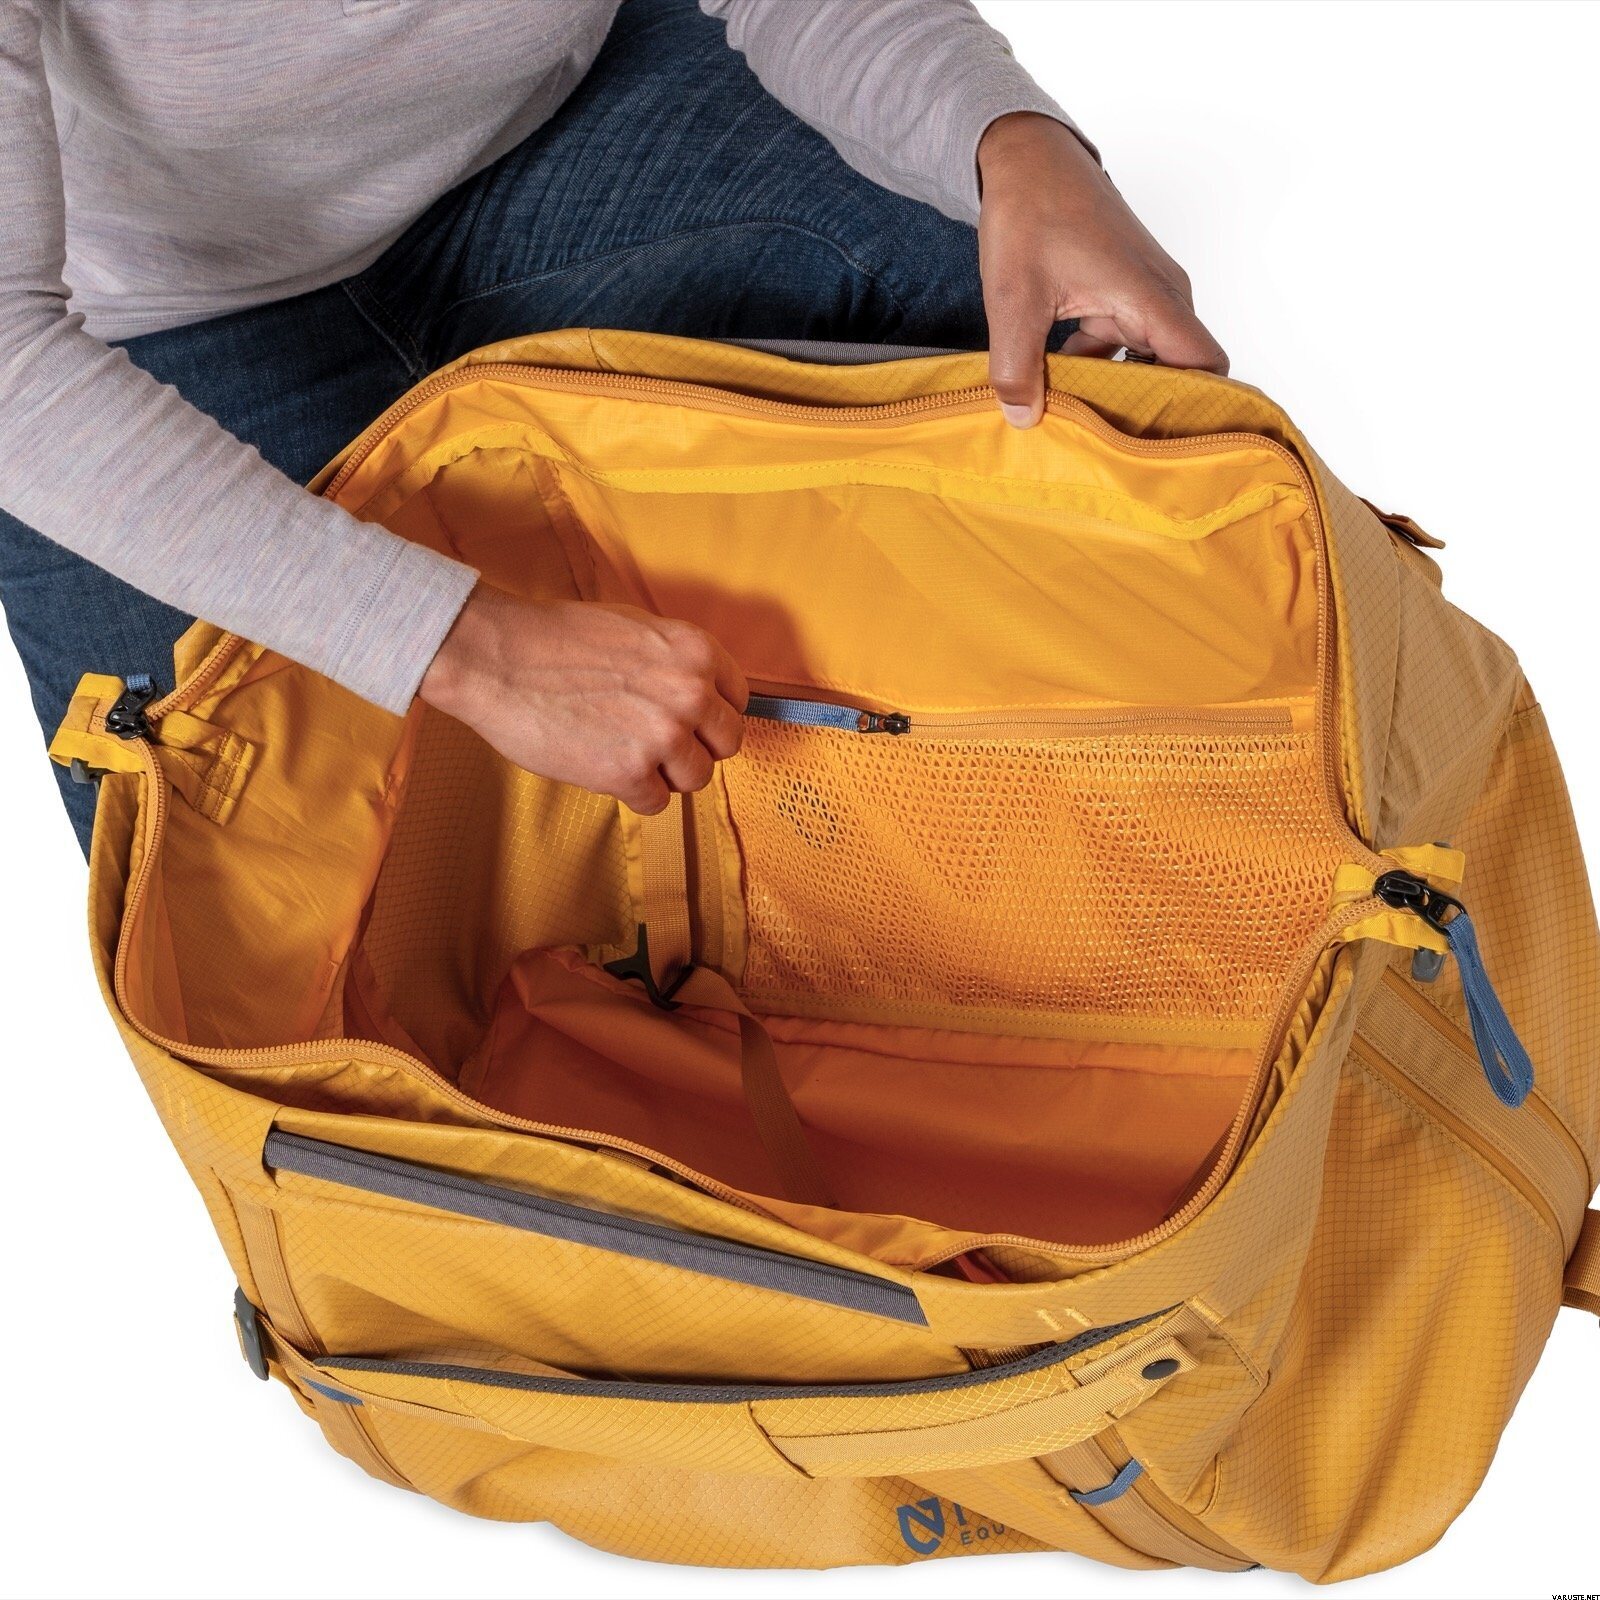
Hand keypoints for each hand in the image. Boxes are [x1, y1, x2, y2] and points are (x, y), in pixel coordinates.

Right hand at [419, 585, 747, 813]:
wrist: (499, 657)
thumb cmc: (556, 639)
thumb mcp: (636, 629)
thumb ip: (676, 662)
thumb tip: (702, 692)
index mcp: (696, 652)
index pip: (737, 700)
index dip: (710, 715)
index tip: (688, 721)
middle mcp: (690, 693)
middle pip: (727, 744)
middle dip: (695, 747)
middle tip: (658, 746)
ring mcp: (663, 735)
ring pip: (696, 779)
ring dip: (665, 775)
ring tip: (626, 755)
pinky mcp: (630, 773)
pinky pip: (656, 803)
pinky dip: (632, 794)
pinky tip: (602, 767)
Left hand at [977, 112, 1227, 426]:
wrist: (1025, 157)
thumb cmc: (1030, 213)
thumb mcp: (1013, 299)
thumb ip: (1017, 366)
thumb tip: (1024, 420)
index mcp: (1150, 297)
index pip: (1206, 364)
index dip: (1196, 407)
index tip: (1164, 442)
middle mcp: (1161, 296)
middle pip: (1179, 370)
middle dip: (1147, 409)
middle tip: (1111, 448)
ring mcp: (1144, 294)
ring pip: (1147, 359)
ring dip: (1116, 388)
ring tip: (1081, 421)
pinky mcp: (1124, 293)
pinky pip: (1126, 344)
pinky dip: (1099, 366)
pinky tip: (1061, 385)